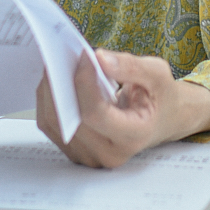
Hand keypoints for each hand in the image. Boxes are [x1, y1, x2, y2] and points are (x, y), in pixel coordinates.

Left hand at [34, 50, 209, 168]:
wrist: (161, 120)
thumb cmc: (160, 97)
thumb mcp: (157, 74)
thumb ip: (130, 66)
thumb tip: (99, 58)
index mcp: (134, 136)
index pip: (96, 113)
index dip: (83, 83)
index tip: (83, 56)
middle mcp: (110, 153)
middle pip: (70, 119)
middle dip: (61, 83)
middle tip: (60, 53)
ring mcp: (90, 156)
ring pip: (53, 122)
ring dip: (50, 90)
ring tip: (57, 65)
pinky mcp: (75, 152)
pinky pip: (49, 125)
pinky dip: (48, 100)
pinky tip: (57, 82)